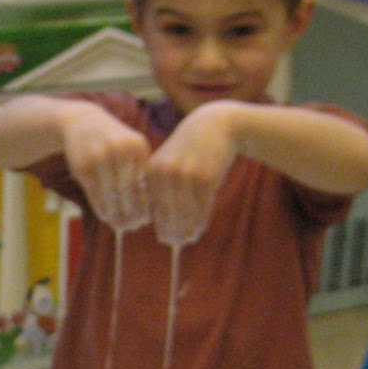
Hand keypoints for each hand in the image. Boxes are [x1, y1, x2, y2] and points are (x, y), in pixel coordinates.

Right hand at [58, 102, 152, 231]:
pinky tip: (106, 217)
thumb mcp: (131, 149)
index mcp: (138, 146)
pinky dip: (101, 208)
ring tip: (120, 225)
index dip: (146, 203)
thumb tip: (150, 210)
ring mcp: (99, 157)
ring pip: (111, 194)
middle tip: (133, 226)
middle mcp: (120, 150)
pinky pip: (94, 194)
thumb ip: (141, 173)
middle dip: (132, 211)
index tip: (145, 220)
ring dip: (116, 214)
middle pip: (129, 190)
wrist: (81, 122)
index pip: (146, 182)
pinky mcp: (82, 166)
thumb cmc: (113, 142)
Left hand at [146, 101, 238, 244]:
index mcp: (152, 169)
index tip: (164, 238)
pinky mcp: (206, 178)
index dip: (159, 223)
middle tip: (177, 242)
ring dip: (188, 229)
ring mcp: (186, 175)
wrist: (216, 126)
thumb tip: (160, 221)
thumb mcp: (169, 161)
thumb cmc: (190, 149)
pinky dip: (201, 220)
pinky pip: (202, 207)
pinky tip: (201, 227)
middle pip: (167, 211)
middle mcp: (166, 172)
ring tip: (190, 238)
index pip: (152, 204)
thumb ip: (160, 187)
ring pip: (185, 212)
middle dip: (173, 230)